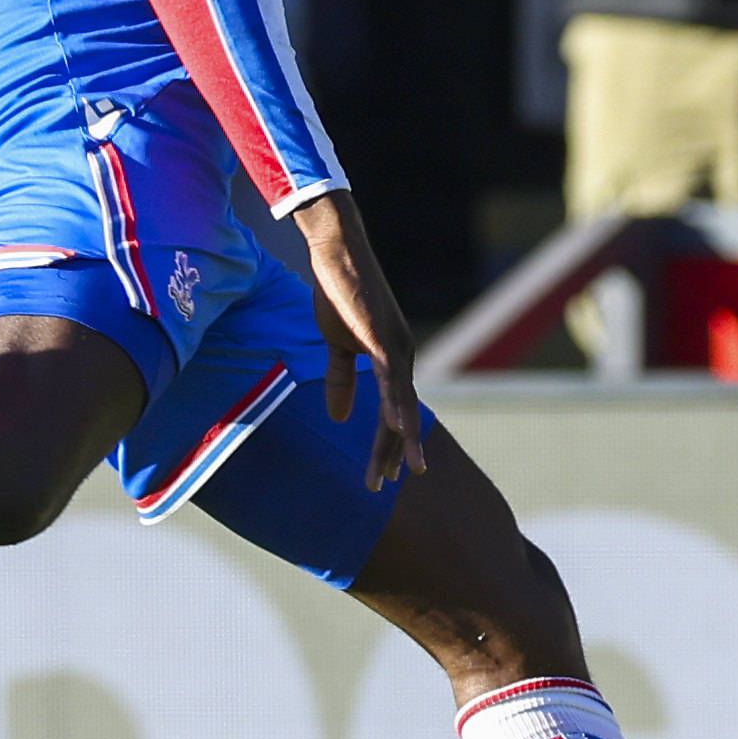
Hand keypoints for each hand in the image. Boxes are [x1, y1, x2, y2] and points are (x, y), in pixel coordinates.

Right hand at [282, 184, 432, 491]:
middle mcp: (401, 357)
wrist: (336, 253)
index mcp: (391, 360)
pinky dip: (395, 405)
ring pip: (400, 404)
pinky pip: (390, 379)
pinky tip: (398, 428)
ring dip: (397, 440)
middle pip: (400, 415)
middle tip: (384, 486)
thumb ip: (341, 379)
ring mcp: (395, 347)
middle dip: (393, 453)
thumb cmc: (338, 293)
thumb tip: (339, 418)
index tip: (386, 475)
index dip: (389, 444)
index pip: (392, 411)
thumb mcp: (336, 345)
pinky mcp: (382, 337)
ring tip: (399, 473)